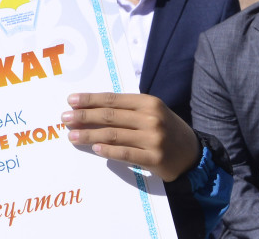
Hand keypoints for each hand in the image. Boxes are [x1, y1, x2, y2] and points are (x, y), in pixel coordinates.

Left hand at [61, 92, 199, 181]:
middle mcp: (150, 118)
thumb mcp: (150, 111)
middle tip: (64, 118)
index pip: (112, 99)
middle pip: (109, 116)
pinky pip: (125, 153)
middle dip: (84, 117)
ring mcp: (153, 138)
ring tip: (72, 136)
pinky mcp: (154, 158)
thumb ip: (126, 109)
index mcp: (147, 102)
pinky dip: (108, 151)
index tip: (71, 101)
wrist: (193, 153)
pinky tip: (94, 148)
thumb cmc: (165, 128)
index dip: (90, 100)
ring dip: (89, 135)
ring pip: (113, 135)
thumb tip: (91, 109)